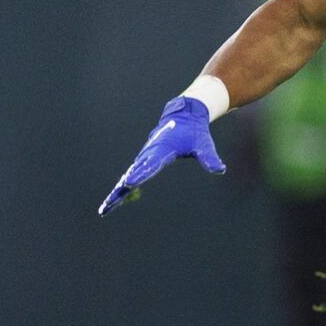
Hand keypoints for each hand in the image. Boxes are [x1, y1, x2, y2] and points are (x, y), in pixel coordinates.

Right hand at [98, 96, 225, 214]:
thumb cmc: (194, 131)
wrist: (183, 116)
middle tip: (111, 201)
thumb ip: (210, 158)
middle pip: (133, 173)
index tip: (129, 182)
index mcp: (163, 149)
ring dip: (117, 192)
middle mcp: (150, 153)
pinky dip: (120, 190)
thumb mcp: (204, 144)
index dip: (141, 173)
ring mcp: (144, 157)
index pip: (151, 163)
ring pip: (128, 177)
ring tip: (106, 209)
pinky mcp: (143, 161)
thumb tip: (220, 170)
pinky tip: (112, 204)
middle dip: (123, 187)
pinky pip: (130, 178)